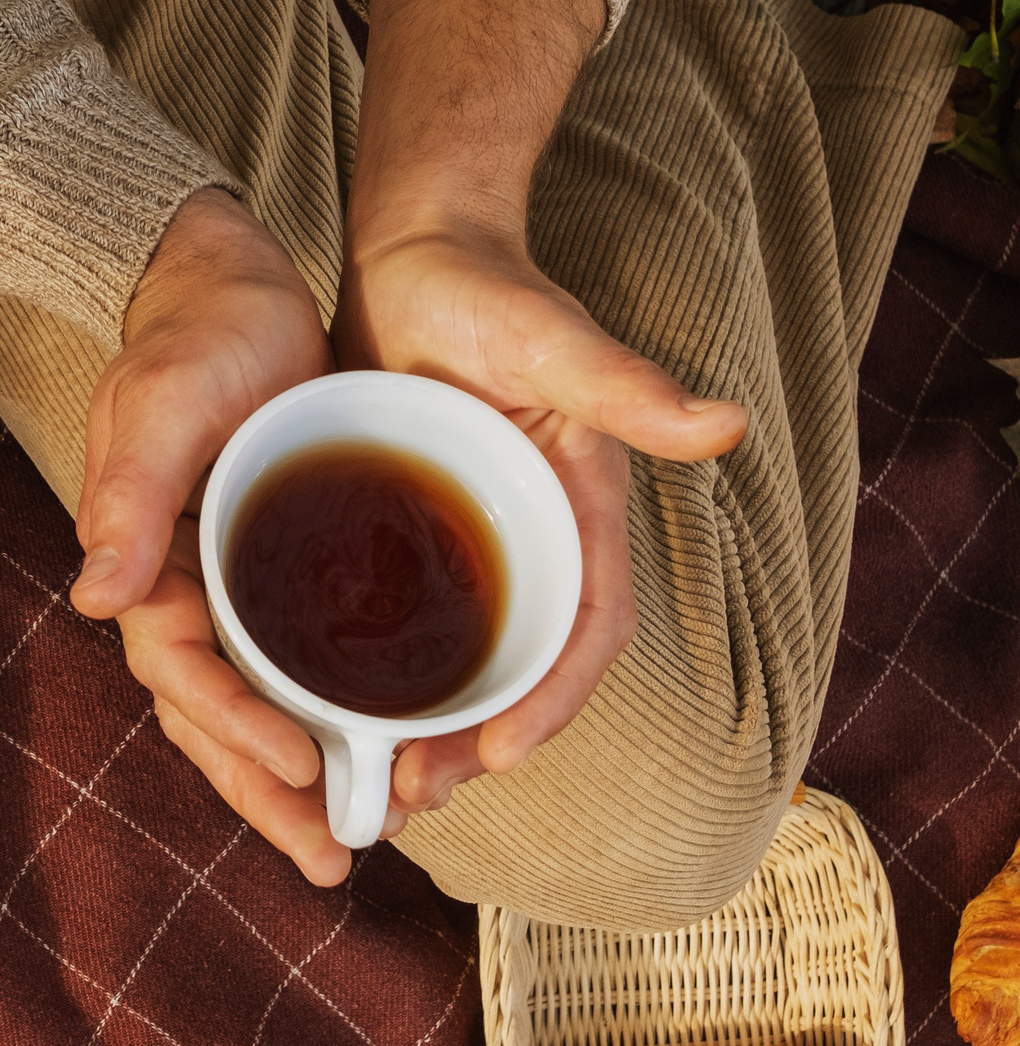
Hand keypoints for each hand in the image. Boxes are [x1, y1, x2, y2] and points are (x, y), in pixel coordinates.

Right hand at [70, 188, 348, 882]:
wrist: (223, 278)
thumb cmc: (194, 333)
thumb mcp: (161, 405)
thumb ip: (128, 498)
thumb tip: (95, 596)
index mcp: (145, 560)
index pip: (183, 671)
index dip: (236, 729)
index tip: (300, 771)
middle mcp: (178, 586)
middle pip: (213, 716)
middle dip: (267, 794)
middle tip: (333, 858)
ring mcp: (222, 582)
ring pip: (251, 705)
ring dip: (292, 777)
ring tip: (352, 838)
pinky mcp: (267, 566)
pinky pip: (287, 664)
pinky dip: (318, 716)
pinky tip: (369, 751)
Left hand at [333, 220, 745, 820]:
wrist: (411, 251)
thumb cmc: (487, 286)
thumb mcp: (554, 341)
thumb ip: (627, 385)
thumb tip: (721, 425)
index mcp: (578, 511)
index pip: (586, 630)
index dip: (551, 701)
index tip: (499, 755)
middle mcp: (529, 538)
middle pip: (517, 668)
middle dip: (474, 742)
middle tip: (412, 793)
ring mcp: (469, 539)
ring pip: (455, 660)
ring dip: (422, 727)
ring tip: (371, 779)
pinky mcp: (406, 528)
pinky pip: (398, 620)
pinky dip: (373, 674)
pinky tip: (325, 709)